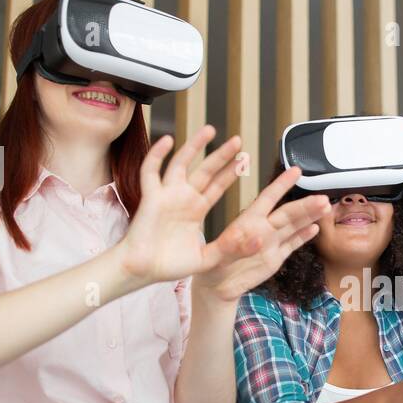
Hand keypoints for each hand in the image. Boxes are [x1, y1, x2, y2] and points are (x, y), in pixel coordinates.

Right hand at [116, 126, 240, 286]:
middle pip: (204, 170)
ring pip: (180, 163)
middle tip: (238, 141)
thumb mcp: (209, 258)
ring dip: (194, 146)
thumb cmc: (170, 265)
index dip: (231, 172)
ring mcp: (166, 195)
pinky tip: (167, 140)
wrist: (143, 271)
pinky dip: (157, 155)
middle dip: (221, 155)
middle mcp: (182, 198)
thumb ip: (233, 248)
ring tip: (210, 130)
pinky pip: (151, 170)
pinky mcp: (150, 197)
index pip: (217, 185)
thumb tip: (259, 241)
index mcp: (196, 210)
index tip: (245, 159)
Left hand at [196, 163, 331, 301]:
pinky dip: (304, 236)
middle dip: (306, 205)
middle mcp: (262, 229)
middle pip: (288, 213)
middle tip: (323, 198)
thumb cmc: (211, 268)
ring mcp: (270, 243)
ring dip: (310, 216)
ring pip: (294, 226)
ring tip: (326, 207)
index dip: (281, 184)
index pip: (268, 198)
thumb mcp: (218, 256)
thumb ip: (237, 246)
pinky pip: (292, 244)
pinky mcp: (275, 258)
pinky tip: (316, 228)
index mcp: (247, 222)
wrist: (217, 287)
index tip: (295, 171)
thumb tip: (258, 237)